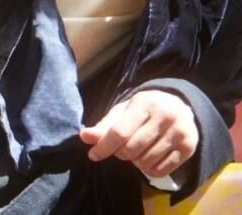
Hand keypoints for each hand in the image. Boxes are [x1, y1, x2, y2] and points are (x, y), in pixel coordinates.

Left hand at [80, 90, 197, 177]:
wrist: (180, 106)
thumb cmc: (145, 109)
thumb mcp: (123, 112)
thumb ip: (104, 126)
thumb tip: (84, 137)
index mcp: (145, 103)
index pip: (120, 132)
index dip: (104, 147)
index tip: (93, 155)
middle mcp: (165, 116)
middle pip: (131, 149)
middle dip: (120, 153)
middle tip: (121, 148)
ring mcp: (180, 133)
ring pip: (145, 161)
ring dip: (134, 162)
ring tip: (136, 151)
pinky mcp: (189, 148)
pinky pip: (161, 170)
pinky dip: (149, 170)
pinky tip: (148, 159)